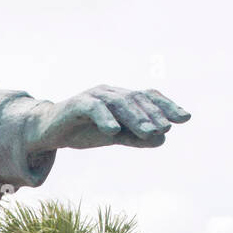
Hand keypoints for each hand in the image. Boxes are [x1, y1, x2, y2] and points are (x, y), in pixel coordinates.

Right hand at [41, 85, 190, 150]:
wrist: (47, 132)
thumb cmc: (81, 131)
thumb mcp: (113, 136)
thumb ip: (136, 137)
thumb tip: (162, 139)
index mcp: (121, 98)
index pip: (148, 97)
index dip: (167, 106)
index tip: (185, 119)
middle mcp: (110, 93)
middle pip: (136, 99)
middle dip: (153, 114)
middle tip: (165, 128)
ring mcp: (93, 96)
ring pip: (119, 103)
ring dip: (135, 118)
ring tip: (149, 132)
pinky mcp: (76, 104)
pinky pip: (93, 108)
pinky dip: (104, 118)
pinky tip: (114, 131)